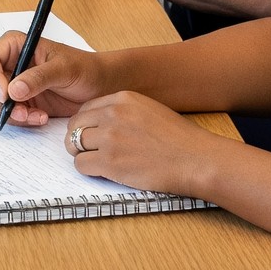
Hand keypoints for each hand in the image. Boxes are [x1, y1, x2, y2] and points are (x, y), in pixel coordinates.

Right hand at [0, 32, 106, 124]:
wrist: (98, 87)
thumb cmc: (85, 68)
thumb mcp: (64, 69)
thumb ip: (38, 78)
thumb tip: (13, 90)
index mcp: (15, 46)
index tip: (5, 95)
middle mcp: (9, 64)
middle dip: (0, 102)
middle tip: (21, 112)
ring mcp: (12, 84)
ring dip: (11, 114)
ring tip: (36, 117)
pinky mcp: (19, 102)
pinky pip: (8, 114)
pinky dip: (20, 120)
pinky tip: (40, 118)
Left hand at [55, 90, 226, 196]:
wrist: (196, 159)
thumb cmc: (179, 140)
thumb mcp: (150, 110)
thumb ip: (124, 112)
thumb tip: (100, 123)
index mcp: (123, 98)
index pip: (86, 108)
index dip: (86, 124)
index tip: (92, 135)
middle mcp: (113, 113)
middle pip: (75, 125)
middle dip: (78, 139)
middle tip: (89, 150)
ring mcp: (110, 137)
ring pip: (74, 144)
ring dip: (81, 154)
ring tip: (97, 161)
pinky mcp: (109, 161)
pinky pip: (81, 164)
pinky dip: (88, 170)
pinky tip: (103, 171)